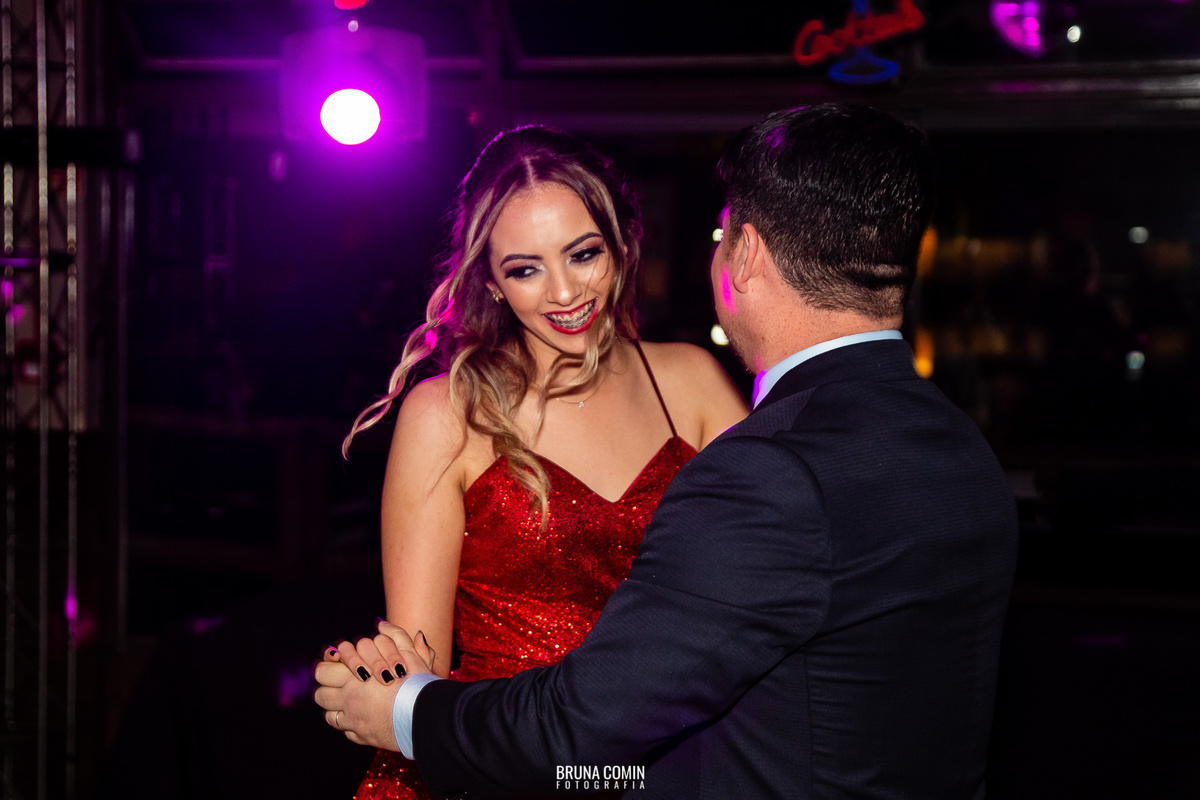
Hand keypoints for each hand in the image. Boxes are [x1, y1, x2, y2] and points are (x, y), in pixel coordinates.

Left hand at [314, 620, 435, 749]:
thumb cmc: (418, 685)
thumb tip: (382, 624)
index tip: (337, 662)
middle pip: (319, 694)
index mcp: (354, 678)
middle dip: (326, 688)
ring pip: (328, 714)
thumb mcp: (410, 654)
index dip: (328, 666)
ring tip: (346, 699)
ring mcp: (353, 721)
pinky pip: (343, 730)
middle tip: (338, 682)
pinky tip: (359, 715)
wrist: (426, 717)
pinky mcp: (361, 737)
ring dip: (334, 706)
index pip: (323, 670)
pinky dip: (347, 723)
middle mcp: (349, 700)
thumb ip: (396, 636)